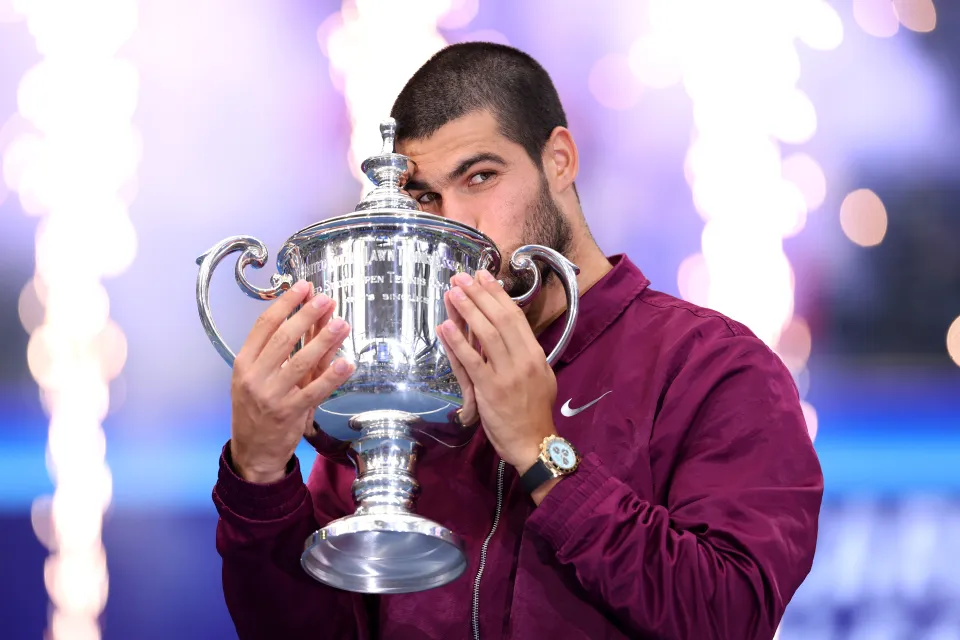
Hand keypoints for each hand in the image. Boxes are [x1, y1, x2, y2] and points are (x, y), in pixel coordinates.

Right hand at [230, 280, 354, 482]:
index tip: (303, 286)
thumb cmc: (256, 408)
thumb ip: (278, 351)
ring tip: (342, 323)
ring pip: (301, 362)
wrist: (252, 450)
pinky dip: (332, 376)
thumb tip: (305, 318)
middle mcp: (254, 377)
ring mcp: (271, 396)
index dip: (285, 303)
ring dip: (324, 340)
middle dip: (307, 315)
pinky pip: (315, 390)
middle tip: (326, 299)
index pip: (264, 325)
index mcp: (244, 363)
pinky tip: (347, 363)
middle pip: (283, 338)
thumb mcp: (256, 376)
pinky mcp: (290, 413)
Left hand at [436, 270, 557, 472]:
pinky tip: (445, 326)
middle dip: (479, 294)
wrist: (533, 443)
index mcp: (535, 354)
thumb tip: (511, 332)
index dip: (497, 294)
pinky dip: (457, 342)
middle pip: (499, 319)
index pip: (514, 316)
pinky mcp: (490, 389)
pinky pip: (472, 361)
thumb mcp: (540, 376)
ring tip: (452, 292)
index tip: (483, 277)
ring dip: (467, 310)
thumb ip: (525, 354)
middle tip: (461, 277)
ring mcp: (507, 374)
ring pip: (486, 334)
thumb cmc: (533, 411)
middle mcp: (523, 359)